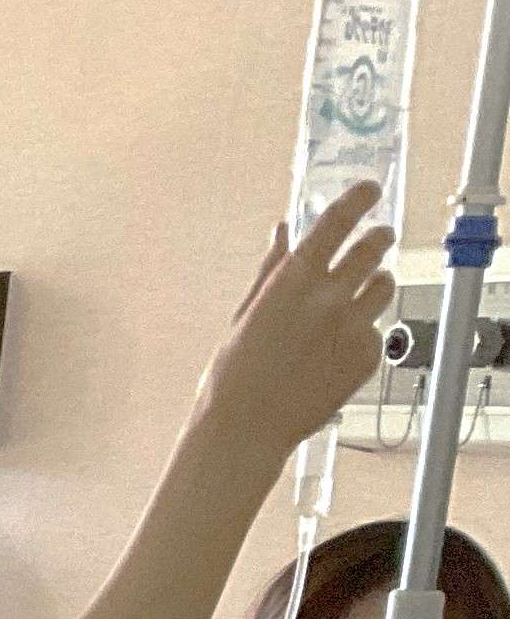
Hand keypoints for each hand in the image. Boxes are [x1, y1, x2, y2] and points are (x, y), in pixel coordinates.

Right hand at [198, 181, 398, 460]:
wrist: (246, 430)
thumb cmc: (234, 374)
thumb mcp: (245, 315)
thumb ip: (272, 269)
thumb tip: (283, 230)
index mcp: (291, 281)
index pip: (337, 222)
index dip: (358, 198)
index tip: (370, 188)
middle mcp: (328, 297)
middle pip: (374, 246)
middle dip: (377, 238)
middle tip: (377, 239)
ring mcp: (352, 327)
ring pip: (384, 285)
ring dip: (373, 285)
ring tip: (351, 305)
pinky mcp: (367, 355)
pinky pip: (376, 330)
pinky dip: (360, 335)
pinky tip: (332, 355)